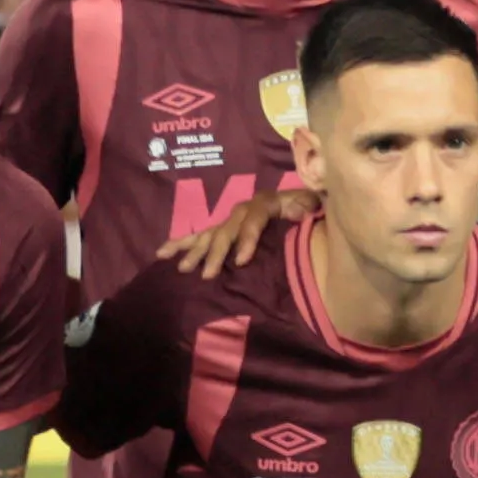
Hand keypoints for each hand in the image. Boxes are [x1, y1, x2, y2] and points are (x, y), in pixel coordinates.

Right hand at [164, 181, 308, 275]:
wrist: (305, 204)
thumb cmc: (310, 207)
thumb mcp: (316, 204)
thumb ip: (311, 206)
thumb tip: (303, 211)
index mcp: (267, 203)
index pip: (254, 218)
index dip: (247, 238)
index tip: (242, 260)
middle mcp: (244, 209)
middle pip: (227, 229)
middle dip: (217, 252)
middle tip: (208, 274)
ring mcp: (231, 220)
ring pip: (209, 235)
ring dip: (195, 252)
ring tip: (182, 268)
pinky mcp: (223, 231)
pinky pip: (200, 237)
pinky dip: (181, 244)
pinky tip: (162, 253)